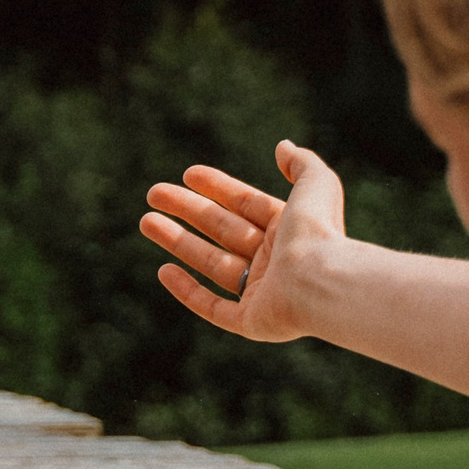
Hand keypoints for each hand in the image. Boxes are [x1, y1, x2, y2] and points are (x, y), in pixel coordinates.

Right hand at [139, 139, 346, 342]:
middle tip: (154, 194)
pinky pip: (213, 307)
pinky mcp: (251, 322)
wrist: (322, 283)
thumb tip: (281, 146)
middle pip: (222, 230)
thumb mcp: (316, 184)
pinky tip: (163, 271)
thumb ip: (301, 163)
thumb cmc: (318, 234)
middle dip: (187, 211)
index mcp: (289, 230)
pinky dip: (187, 291)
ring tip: (146, 222)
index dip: (217, 187)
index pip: (246, 205)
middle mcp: (275, 261)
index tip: (187, 174)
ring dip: (177, 242)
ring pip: (211, 264)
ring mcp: (262, 293)